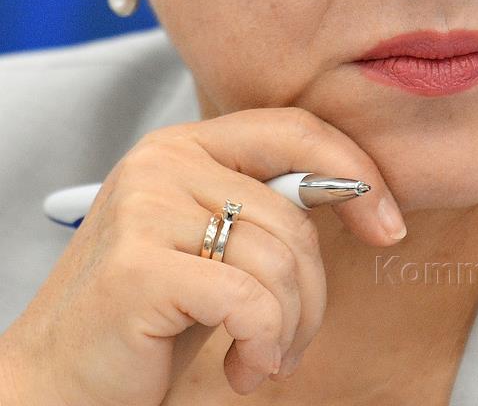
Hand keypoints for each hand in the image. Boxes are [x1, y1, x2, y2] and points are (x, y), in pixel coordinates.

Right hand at [0, 108, 405, 404]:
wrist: (57, 381)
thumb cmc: (148, 317)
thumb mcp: (213, 244)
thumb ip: (265, 208)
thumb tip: (364, 195)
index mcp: (184, 146)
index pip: (293, 128)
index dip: (354, 172)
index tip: (388, 225)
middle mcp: (163, 163)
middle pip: (295, 212)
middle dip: (314, 290)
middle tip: (289, 338)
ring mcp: (147, 207)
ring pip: (280, 259)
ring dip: (288, 327)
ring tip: (259, 357)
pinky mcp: (140, 266)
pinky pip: (252, 300)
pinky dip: (265, 343)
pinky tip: (244, 368)